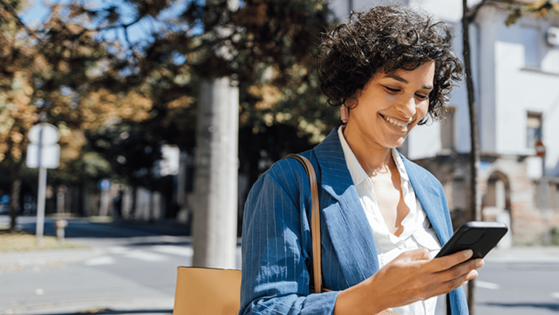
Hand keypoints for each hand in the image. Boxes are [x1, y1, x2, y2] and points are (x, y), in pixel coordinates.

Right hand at [334, 248, 482, 314]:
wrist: (379, 293)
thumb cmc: (387, 274)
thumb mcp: (401, 257)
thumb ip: (418, 253)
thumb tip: (431, 253)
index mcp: (419, 269)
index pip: (445, 262)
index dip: (459, 257)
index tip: (469, 251)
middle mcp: (426, 281)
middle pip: (453, 273)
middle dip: (468, 266)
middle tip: (480, 260)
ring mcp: (427, 290)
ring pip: (452, 283)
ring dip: (466, 277)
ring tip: (475, 270)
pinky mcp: (426, 296)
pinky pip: (445, 290)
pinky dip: (456, 284)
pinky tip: (461, 280)